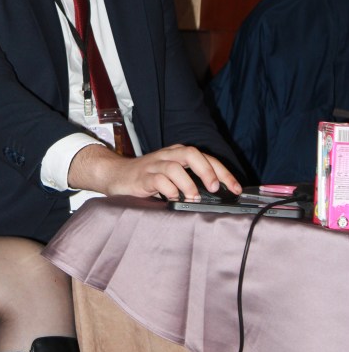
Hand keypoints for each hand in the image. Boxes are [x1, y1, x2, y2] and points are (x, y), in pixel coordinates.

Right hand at [68, 142, 241, 201]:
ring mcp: (154, 165)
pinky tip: (173, 198)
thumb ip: (190, 182)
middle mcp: (168, 156)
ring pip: (175, 166)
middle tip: (215, 188)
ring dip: (188, 183)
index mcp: (178, 154)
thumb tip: (216, 197)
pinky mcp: (142, 177)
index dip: (223, 172)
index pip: (205, 157)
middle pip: (191, 154)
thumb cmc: (147, 178)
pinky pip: (158, 180)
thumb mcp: (171, 177)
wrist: (116, 175)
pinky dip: (168, 189)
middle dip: (207, 170)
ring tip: (193, 197)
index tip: (235, 189)